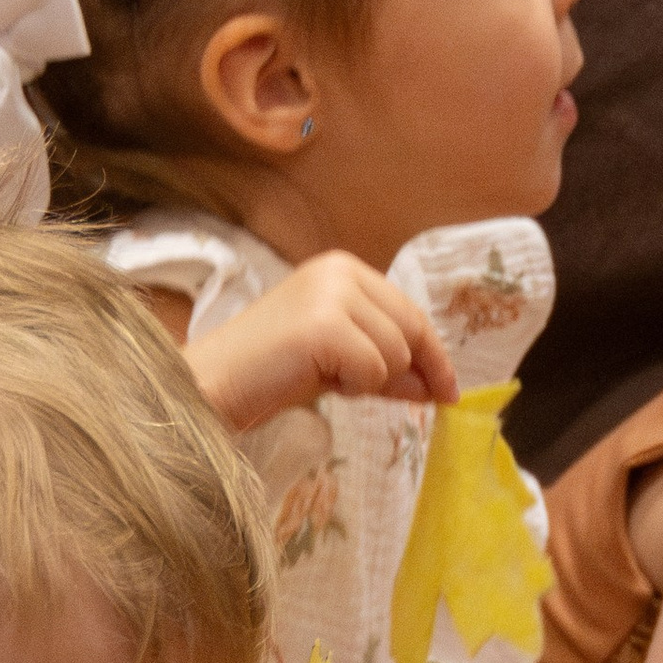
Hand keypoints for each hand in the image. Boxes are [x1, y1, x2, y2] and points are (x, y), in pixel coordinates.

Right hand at [188, 255, 456, 433]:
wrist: (214, 384)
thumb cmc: (271, 373)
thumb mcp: (340, 362)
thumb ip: (387, 364)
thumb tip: (437, 386)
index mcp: (342, 268)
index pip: (410, 310)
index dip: (433, 355)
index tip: (448, 391)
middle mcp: (338, 271)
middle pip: (411, 329)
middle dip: (409, 371)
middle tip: (382, 394)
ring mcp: (331, 295)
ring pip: (396, 352)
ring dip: (368, 380)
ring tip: (323, 377)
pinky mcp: (324, 326)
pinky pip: (374, 370)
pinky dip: (352, 388)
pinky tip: (316, 381)